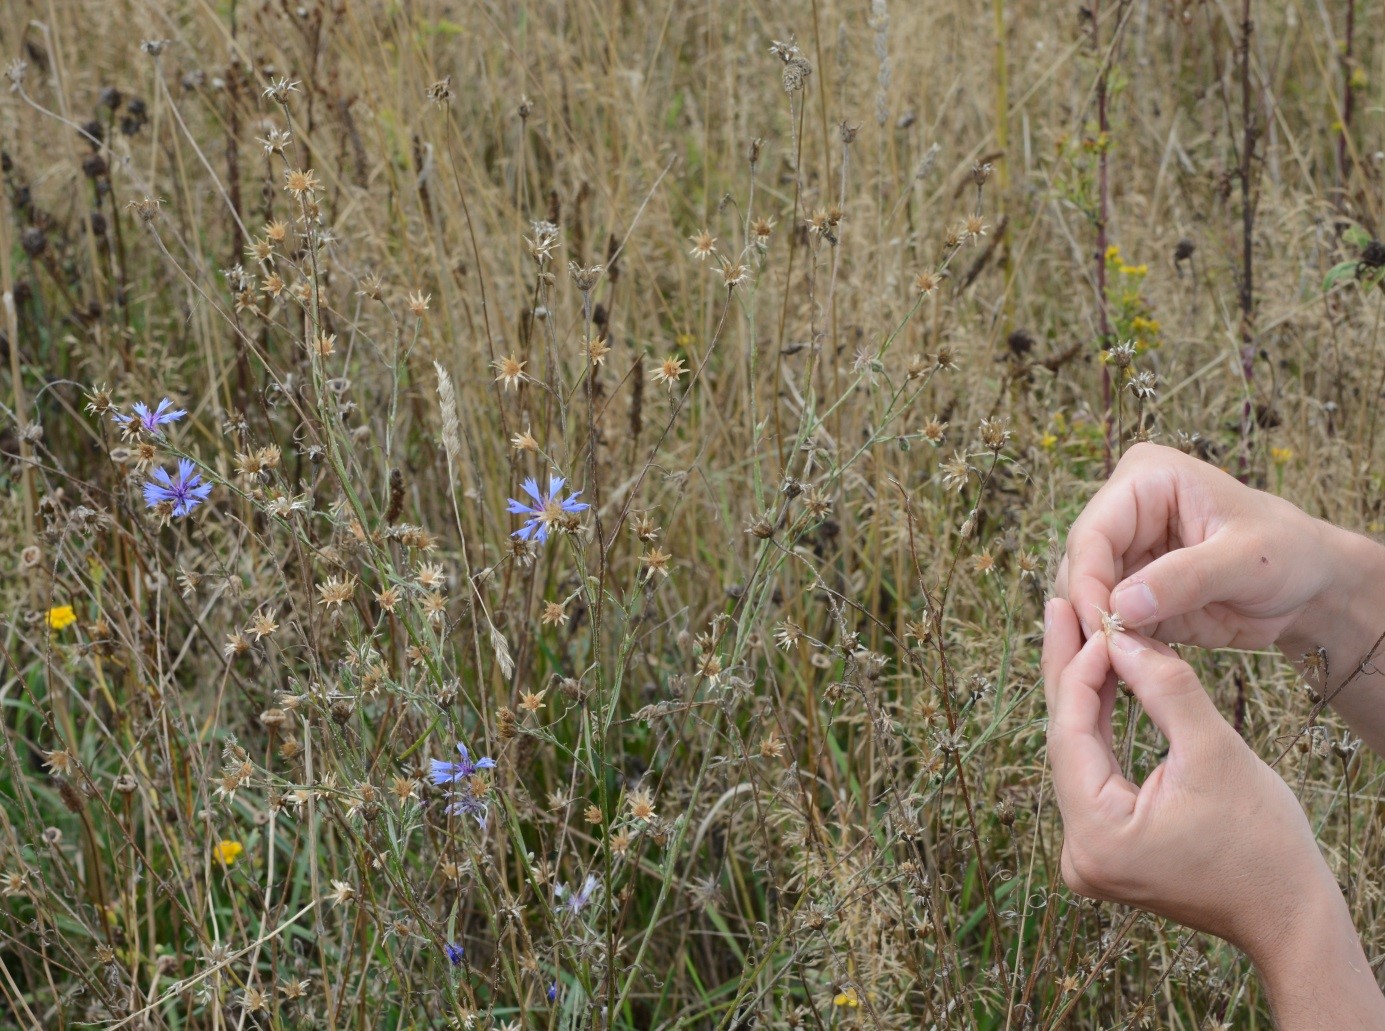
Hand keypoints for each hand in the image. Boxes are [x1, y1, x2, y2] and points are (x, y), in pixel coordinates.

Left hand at [1042, 597, 1337, 951]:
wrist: (1292, 915)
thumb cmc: (1264, 842)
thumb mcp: (1214, 751)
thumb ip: (1163, 689)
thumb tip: (1118, 635)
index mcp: (1096, 836)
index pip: (1070, 734)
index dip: (1081, 669)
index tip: (1095, 618)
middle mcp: (1077, 851)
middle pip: (1065, 742)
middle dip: (1070, 673)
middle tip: (1060, 607)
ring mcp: (1088, 853)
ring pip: (1077, 753)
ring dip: (1083, 694)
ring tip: (1078, 630)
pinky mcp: (1105, 846)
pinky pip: (1093, 772)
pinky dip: (1100, 727)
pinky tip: (1101, 679)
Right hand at [1056, 442, 1335, 649]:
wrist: (1309, 583)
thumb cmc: (1289, 552)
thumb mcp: (1248, 560)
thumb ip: (1186, 578)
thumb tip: (1119, 606)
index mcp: (1146, 480)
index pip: (1094, 532)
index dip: (1089, 581)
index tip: (1098, 627)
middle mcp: (1124, 512)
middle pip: (1079, 565)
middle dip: (1088, 611)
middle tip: (1102, 656)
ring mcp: (1124, 552)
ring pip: (1082, 596)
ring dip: (1096, 631)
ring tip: (1116, 664)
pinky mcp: (1129, 590)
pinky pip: (1104, 620)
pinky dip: (1112, 645)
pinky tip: (1127, 665)